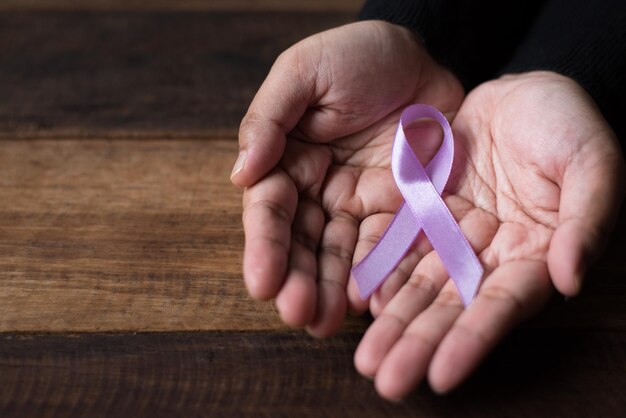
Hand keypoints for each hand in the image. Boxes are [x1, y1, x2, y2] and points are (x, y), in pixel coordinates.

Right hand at [231, 21, 463, 335]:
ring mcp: (359, 205)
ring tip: (326, 325)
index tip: (262, 282)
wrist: (422, 57)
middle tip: (298, 315)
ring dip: (332, 291)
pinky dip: (380, 276)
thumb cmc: (358, 55)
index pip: (270, 209)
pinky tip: (374, 304)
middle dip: (297, 280)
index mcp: (287, 160)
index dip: (265, 245)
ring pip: (341, 255)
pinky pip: (389, 247)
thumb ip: (270, 118)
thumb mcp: (305, 72)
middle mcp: (318, 190)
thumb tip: (241, 173)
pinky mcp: (400, 211)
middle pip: (303, 243)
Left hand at [354, 71, 624, 398]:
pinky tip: (353, 297)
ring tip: (364, 357)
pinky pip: (396, 242)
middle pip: (451, 305)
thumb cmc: (569, 124)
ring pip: (418, 282)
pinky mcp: (423, 211)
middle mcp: (489, 255)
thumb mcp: (592, 163)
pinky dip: (377, 269)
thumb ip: (586, 221)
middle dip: (418, 342)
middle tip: (385, 379)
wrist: (523, 92)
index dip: (472, 340)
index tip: (440, 376)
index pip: (501, 305)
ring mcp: (452, 234)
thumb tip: (570, 279)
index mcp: (534, 253)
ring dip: (391, 320)